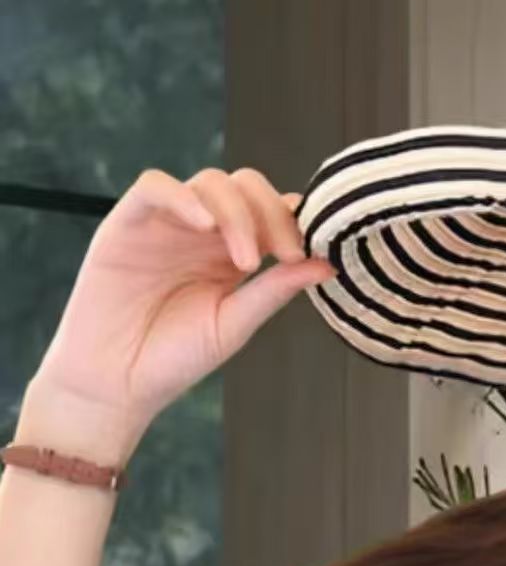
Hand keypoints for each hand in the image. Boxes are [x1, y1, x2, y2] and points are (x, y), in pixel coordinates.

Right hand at [32, 166, 336, 426]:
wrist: (116, 384)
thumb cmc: (174, 357)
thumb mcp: (235, 323)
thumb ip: (275, 289)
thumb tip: (328, 264)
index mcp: (234, 252)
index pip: (272, 210)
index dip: (296, 220)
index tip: (315, 249)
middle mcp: (202, 232)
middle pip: (246, 186)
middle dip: (273, 213)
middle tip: (286, 254)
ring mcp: (166, 224)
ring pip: (209, 182)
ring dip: (237, 213)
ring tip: (245, 261)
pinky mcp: (126, 224)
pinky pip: (154, 187)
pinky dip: (184, 197)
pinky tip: (205, 226)